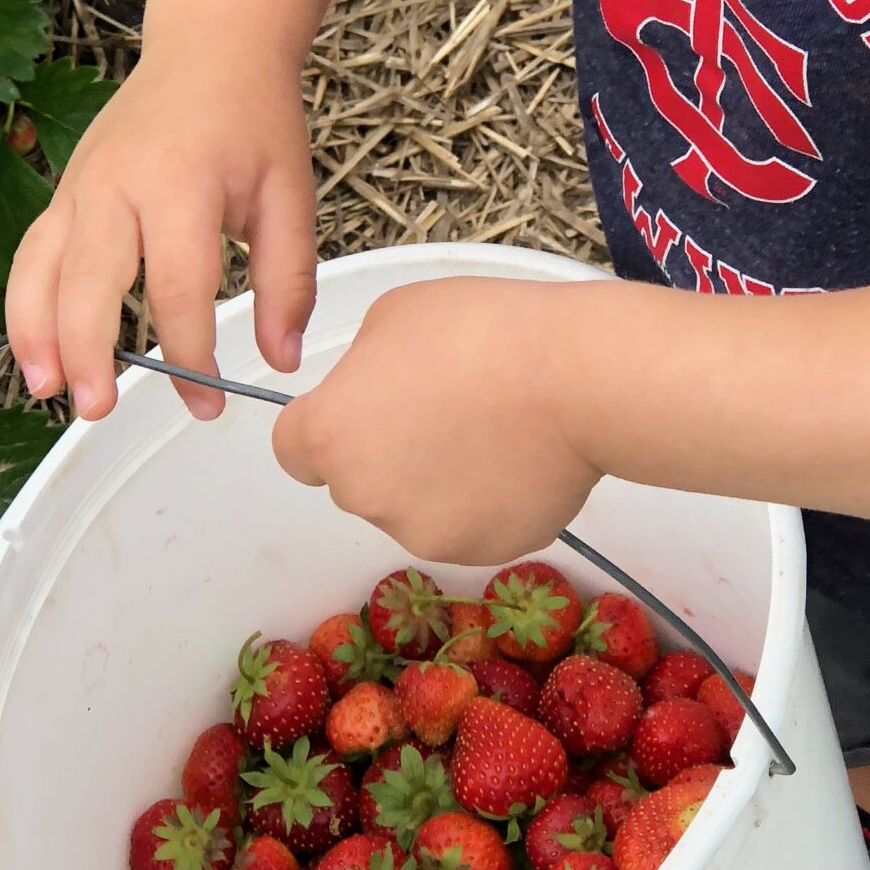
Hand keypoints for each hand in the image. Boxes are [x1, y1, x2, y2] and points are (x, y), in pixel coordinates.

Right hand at [5, 50, 316, 421]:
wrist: (213, 45)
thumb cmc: (252, 119)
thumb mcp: (290, 195)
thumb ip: (287, 282)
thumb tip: (280, 360)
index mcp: (180, 182)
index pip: (177, 288)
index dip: (189, 355)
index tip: (209, 402)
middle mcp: (117, 183)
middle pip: (89, 280)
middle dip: (90, 350)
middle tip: (98, 410)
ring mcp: (80, 184)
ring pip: (41, 268)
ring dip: (37, 333)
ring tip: (48, 392)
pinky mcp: (64, 190)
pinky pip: (31, 253)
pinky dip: (24, 304)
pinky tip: (35, 352)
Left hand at [271, 278, 601, 564]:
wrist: (575, 377)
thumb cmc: (480, 329)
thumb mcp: (394, 317)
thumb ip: (363, 370)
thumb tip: (373, 394)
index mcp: (329, 437)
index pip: (294, 451)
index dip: (327, 426)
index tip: (364, 406)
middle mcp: (365, 499)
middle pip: (358, 482)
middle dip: (386, 453)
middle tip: (443, 408)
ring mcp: (426, 535)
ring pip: (415, 510)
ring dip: (437, 482)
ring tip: (492, 432)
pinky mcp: (486, 552)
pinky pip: (473, 527)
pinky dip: (488, 503)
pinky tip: (521, 459)